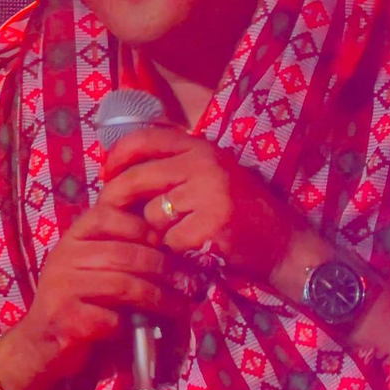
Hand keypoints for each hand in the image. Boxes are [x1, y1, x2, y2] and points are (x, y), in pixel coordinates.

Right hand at [0, 188, 190, 389]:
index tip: (171, 246)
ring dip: (160, 299)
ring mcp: (62, 287)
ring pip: (124, 286)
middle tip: (189, 282)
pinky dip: (134, 325)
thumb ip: (123, 248)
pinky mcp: (66, 319)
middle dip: (165, 269)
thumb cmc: (81, 299)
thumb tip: (176, 242)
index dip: (146, 229)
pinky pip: (112, 319)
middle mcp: (64, 256)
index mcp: (74, 236)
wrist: (42, 344)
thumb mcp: (96, 265)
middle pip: (126, 254)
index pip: (112, 216)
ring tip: (180, 307)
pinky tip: (146, 329)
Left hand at [101, 126, 305, 290]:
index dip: (118, 156)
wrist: (282, 242)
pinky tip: (196, 248)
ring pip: (152, 214)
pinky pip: (169, 240)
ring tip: (181, 234)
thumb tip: (119, 173)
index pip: (145, 139)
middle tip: (115, 214)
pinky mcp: (211, 225)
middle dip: (119, 199)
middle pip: (138, 178)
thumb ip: (175, 167)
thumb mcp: (211, 174)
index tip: (106, 173)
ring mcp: (209, 193)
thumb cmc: (240, 210)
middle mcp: (205, 164)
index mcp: (202, 148)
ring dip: (158, 231)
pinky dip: (177, 251)